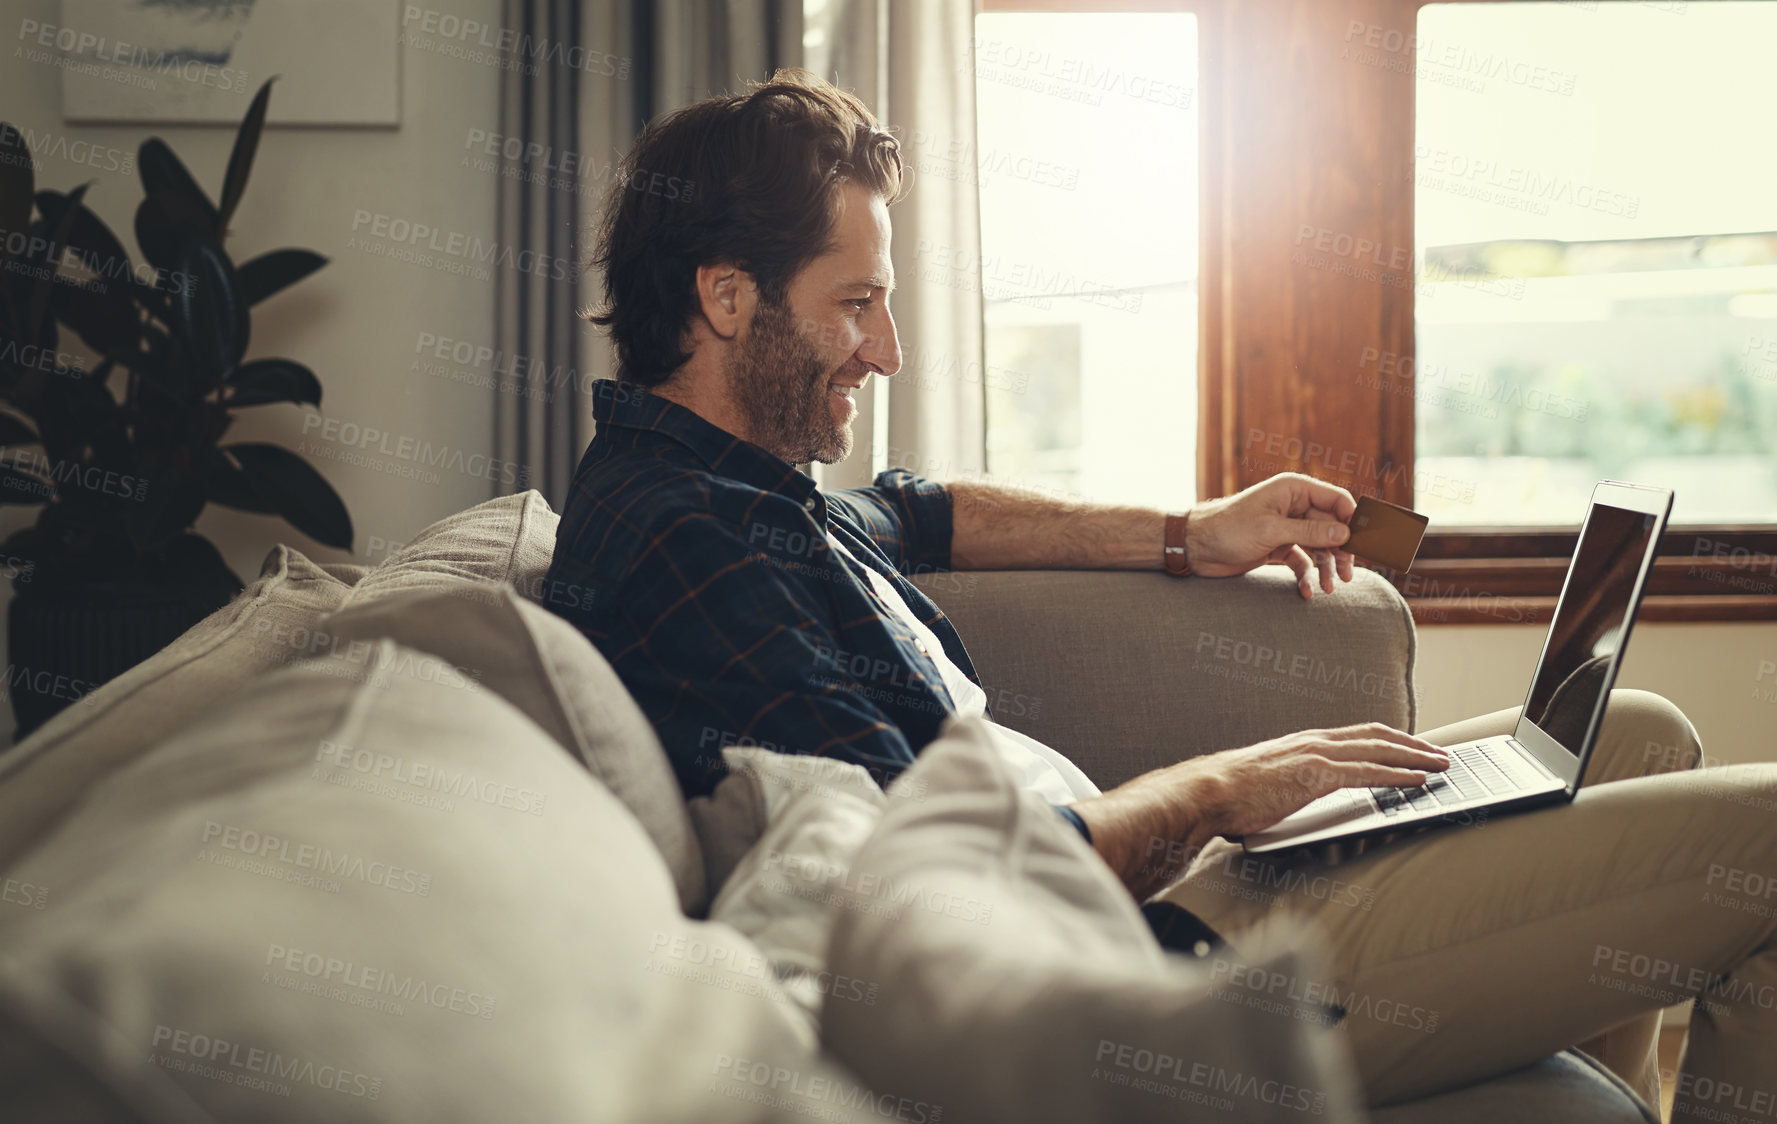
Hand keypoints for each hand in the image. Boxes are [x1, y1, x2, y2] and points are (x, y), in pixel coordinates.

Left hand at [1185, 473, 1357, 598]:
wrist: (1195, 547)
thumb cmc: (1228, 529)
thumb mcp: (1272, 530)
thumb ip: (1310, 532)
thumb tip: (1346, 532)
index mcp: (1294, 490)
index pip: (1336, 499)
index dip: (1352, 520)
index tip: (1363, 543)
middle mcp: (1294, 506)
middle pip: (1332, 527)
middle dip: (1340, 552)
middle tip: (1346, 576)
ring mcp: (1287, 527)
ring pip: (1319, 547)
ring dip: (1325, 568)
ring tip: (1328, 589)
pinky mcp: (1278, 547)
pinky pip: (1302, 561)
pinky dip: (1306, 575)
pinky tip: (1306, 591)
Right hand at [1186, 722, 1448, 838]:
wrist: (1207, 792)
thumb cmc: (1228, 793)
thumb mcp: (1266, 782)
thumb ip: (1288, 784)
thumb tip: (1295, 797)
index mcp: (1303, 742)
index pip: (1357, 734)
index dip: (1390, 739)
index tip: (1412, 747)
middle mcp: (1314, 741)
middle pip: (1376, 735)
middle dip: (1413, 744)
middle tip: (1440, 753)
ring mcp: (1316, 756)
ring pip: (1379, 750)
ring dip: (1415, 756)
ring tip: (1440, 764)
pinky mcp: (1317, 776)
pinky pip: (1369, 773)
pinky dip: (1399, 774)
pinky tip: (1418, 780)